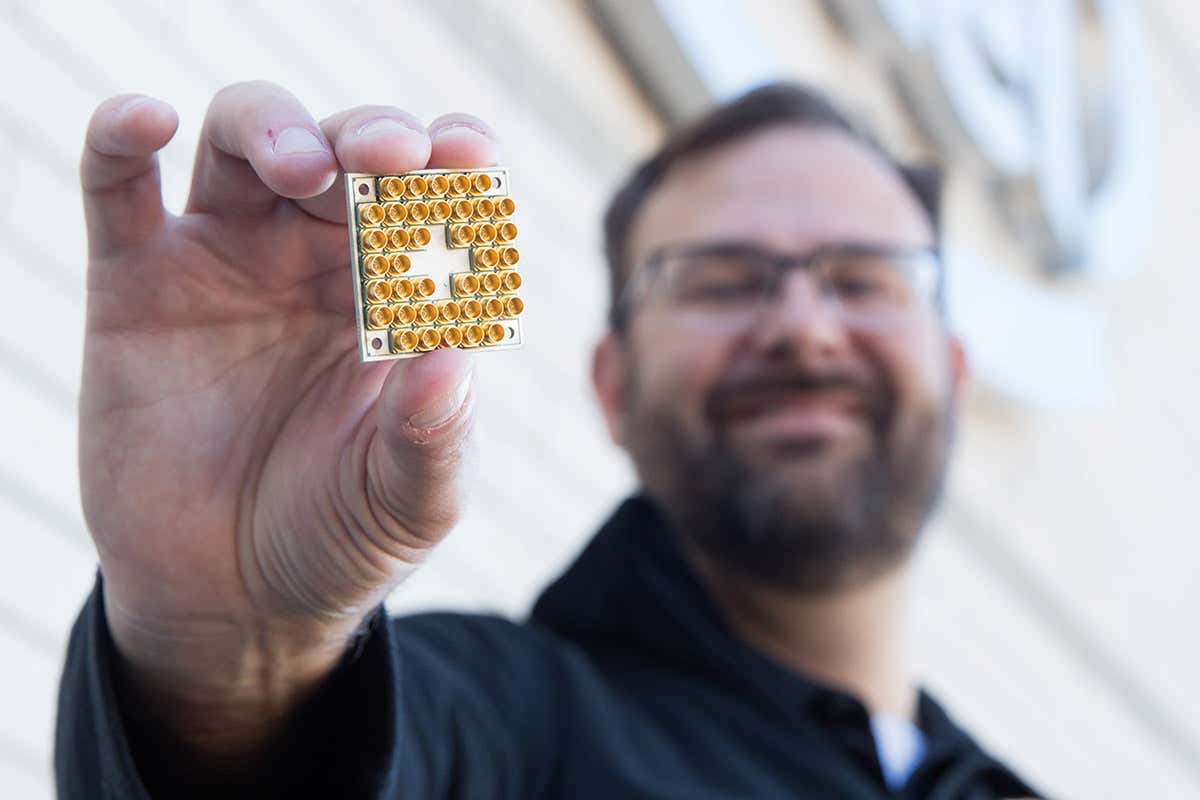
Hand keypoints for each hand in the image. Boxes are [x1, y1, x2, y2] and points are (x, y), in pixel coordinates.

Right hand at [79, 81, 490, 753]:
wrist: (231, 600)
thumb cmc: (338, 538)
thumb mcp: (407, 503)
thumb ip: (435, 439)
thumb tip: (454, 363)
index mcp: (404, 297)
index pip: (438, 202)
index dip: (457, 163)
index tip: (469, 157)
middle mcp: (322, 262)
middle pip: (347, 151)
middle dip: (375, 137)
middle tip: (394, 158)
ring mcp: (230, 262)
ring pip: (246, 141)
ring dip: (278, 127)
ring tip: (304, 168)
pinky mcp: (139, 284)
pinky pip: (119, 187)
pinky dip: (123, 137)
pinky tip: (145, 122)